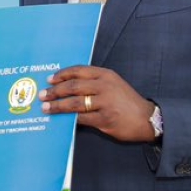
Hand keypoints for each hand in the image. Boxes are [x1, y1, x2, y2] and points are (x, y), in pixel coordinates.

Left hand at [40, 65, 155, 141]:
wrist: (147, 119)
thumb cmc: (127, 102)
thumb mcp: (113, 84)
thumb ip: (94, 83)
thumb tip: (67, 87)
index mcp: (105, 75)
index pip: (78, 70)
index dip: (62, 74)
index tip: (50, 79)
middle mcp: (104, 86)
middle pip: (73, 86)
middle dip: (55, 91)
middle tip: (43, 95)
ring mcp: (105, 103)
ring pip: (74, 102)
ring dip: (57, 105)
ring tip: (46, 108)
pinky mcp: (105, 119)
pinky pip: (81, 118)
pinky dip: (69, 119)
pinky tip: (61, 120)